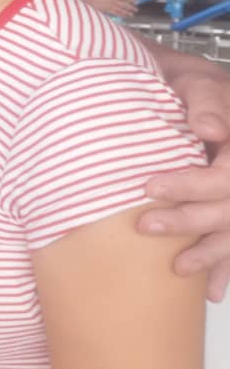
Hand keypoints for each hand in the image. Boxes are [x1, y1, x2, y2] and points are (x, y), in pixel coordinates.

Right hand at [87, 0, 137, 17]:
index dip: (131, 0)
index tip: (136, 2)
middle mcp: (113, 2)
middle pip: (124, 5)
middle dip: (131, 8)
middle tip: (136, 10)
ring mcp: (110, 7)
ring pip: (120, 10)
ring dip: (127, 13)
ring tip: (131, 14)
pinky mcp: (106, 10)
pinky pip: (115, 13)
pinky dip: (120, 15)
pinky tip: (122, 16)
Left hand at [140, 67, 229, 301]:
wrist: (189, 89)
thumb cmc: (189, 84)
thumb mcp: (196, 80)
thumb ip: (205, 101)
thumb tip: (207, 129)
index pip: (227, 175)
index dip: (191, 185)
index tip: (149, 188)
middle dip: (191, 221)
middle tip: (146, 226)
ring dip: (213, 253)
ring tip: (178, 268)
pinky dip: (228, 264)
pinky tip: (214, 288)